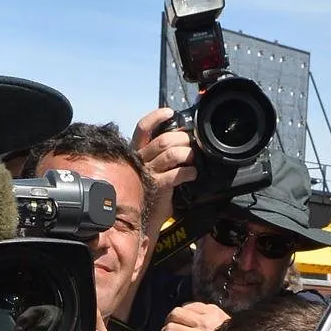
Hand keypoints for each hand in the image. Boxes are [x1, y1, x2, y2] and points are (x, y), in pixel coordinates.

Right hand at [133, 107, 197, 236]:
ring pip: (171, 154)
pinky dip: (189, 172)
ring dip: (187, 154)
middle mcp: (140, 160)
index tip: (170, 112)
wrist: (146, 217)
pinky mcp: (158, 187)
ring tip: (193, 159)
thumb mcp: (153, 167)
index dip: (156, 117)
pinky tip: (193, 174)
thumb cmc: (152, 189)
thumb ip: (161, 152)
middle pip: (163, 140)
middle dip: (182, 138)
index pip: (142, 128)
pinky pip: (176, 174)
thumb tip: (182, 137)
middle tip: (192, 143)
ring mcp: (149, 173)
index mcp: (138, 151)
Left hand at [157, 301, 227, 330]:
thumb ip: (214, 321)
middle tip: (169, 330)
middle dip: (169, 321)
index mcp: (213, 313)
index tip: (180, 320)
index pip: (190, 306)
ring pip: (170, 327)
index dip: (181, 313)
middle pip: (175, 313)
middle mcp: (203, 321)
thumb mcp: (228, 327)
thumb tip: (199, 322)